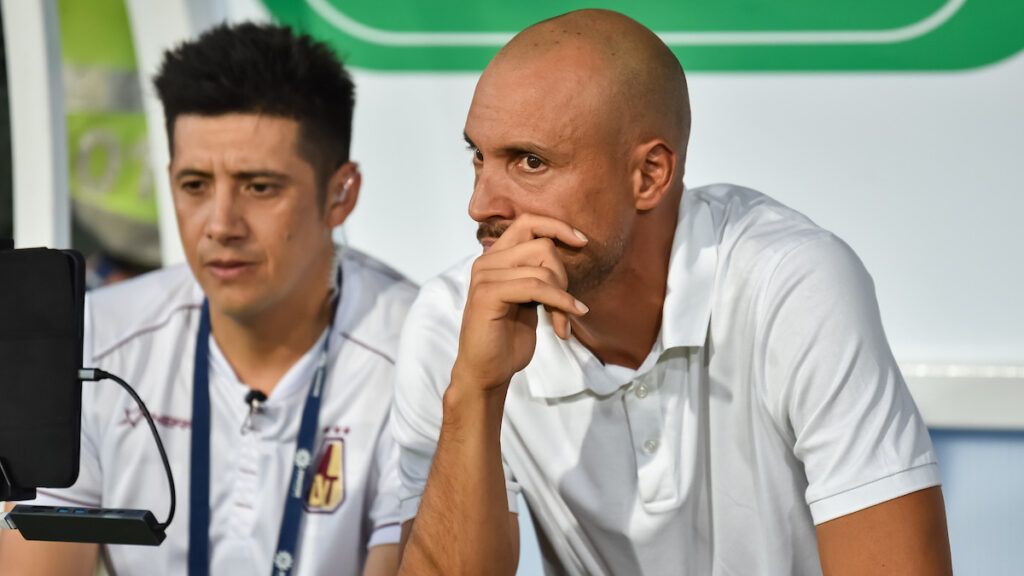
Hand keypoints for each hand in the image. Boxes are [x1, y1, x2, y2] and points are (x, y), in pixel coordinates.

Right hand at [452, 214, 589, 391]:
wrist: (487, 372)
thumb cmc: (508, 339)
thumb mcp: (529, 300)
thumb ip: (538, 274)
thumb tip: (565, 249)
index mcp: (495, 258)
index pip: (528, 222)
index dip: (557, 227)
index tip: (582, 242)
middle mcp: (486, 262)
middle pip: (542, 246)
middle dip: (563, 276)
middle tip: (566, 305)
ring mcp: (484, 276)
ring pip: (542, 269)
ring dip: (562, 297)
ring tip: (563, 322)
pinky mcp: (487, 295)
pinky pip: (536, 287)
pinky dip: (559, 303)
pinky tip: (565, 324)